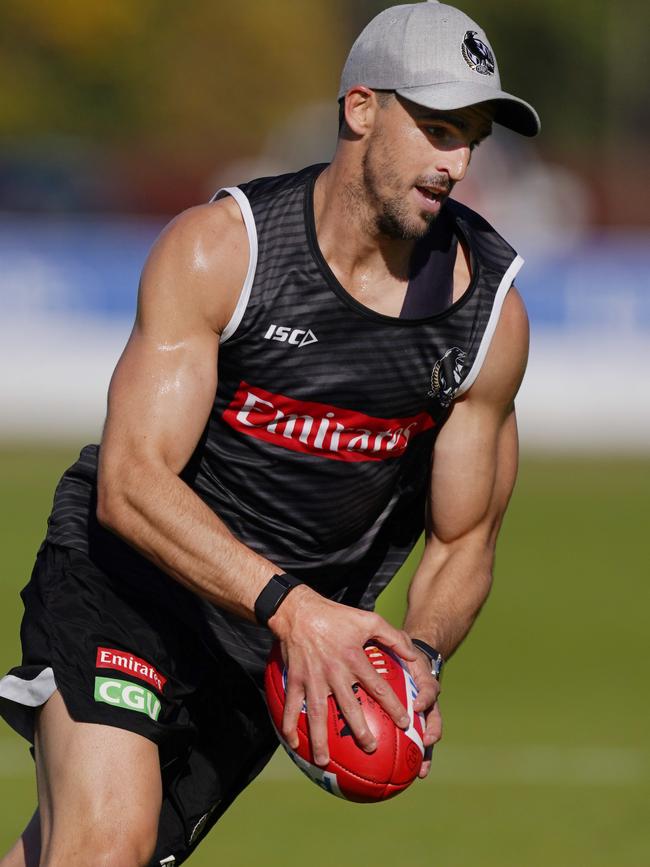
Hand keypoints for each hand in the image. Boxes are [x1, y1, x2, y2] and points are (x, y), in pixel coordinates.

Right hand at [269, 585, 416, 766]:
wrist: (299, 611)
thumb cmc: (337, 616)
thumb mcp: (369, 620)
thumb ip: (393, 638)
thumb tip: (413, 654)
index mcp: (354, 658)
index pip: (378, 687)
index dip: (393, 706)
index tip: (404, 723)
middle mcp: (334, 671)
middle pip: (349, 707)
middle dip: (360, 730)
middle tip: (370, 749)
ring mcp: (313, 677)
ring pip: (317, 713)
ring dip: (320, 739)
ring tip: (324, 762)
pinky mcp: (295, 679)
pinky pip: (291, 706)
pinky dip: (289, 725)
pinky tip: (292, 744)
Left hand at [409, 647, 442, 778]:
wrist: (410, 659)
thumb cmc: (402, 650)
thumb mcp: (402, 640)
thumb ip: (399, 641)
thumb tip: (396, 641)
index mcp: (425, 682)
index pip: (430, 690)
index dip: (425, 698)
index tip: (417, 706)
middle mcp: (426, 701)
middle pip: (434, 720)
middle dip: (432, 734)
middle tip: (427, 744)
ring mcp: (422, 715)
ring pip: (427, 737)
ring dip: (425, 754)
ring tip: (419, 773)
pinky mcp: (413, 725)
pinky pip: (411, 742)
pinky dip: (406, 757)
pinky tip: (391, 773)